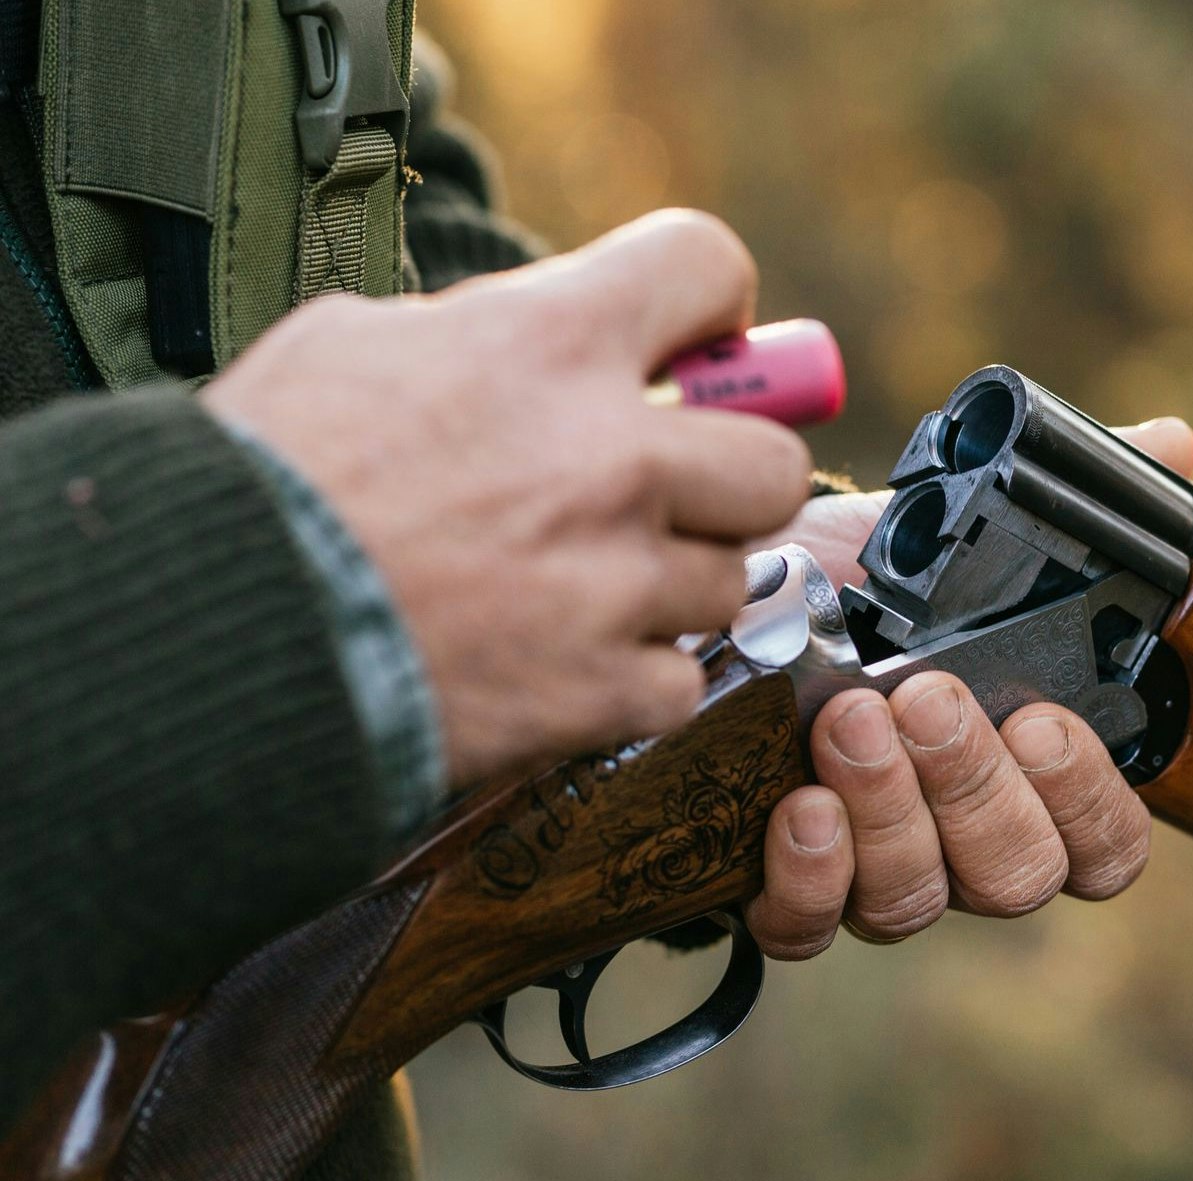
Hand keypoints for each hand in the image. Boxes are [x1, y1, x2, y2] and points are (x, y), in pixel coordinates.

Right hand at [205, 210, 812, 783]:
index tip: (697, 341)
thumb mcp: (354, 342)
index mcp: (549, 344)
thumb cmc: (264, 479)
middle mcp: (609, 458)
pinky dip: (630, 680)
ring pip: (729, 579)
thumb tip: (544, 340)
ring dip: (668, 585)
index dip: (710, 303)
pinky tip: (558, 665)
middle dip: (728, 475)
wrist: (206, 633)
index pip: (706, 265)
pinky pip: (679, 680)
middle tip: (665, 492)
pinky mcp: (601, 689)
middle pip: (772, 459)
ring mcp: (615, 581)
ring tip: (573, 588)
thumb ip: (479, 333)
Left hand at [743, 418, 1192, 958]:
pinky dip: (813, 875)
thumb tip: (1174, 446)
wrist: (721, 596)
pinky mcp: (785, 891)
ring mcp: (877, 873)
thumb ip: (1071, 505)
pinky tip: (797, 805)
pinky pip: (813, 928)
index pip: (1106, 844)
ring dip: (889, 807)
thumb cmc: (853, 575)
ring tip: (847, 715)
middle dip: (975, 785)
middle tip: (926, 696)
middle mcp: (964, 839)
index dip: (1091, 803)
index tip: (1046, 723)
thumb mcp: (953, 529)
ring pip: (918, 898)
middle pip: (1017, 873)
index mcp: (1030, 775)